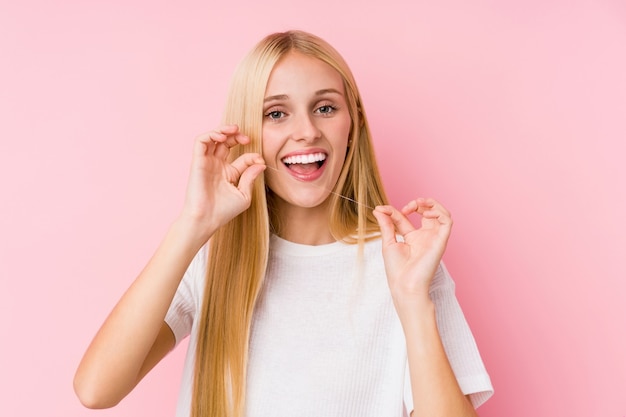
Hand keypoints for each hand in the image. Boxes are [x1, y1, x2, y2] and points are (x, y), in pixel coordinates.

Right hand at [179, 125, 265, 240]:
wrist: (206, 219)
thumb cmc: (223, 211)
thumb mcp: (244, 194)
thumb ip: (250, 177)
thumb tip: (261, 163)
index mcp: (229, 173)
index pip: (242, 157)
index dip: (253, 155)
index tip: (260, 161)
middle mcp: (217, 165)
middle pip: (226, 142)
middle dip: (237, 135)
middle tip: (246, 138)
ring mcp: (207, 162)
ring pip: (213, 137)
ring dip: (224, 129)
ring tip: (235, 129)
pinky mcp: (198, 161)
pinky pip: (201, 141)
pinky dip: (211, 134)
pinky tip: (222, 136)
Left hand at [373, 198, 451, 307]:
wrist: (405, 285)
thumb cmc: (397, 270)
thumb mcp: (389, 242)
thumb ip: (386, 224)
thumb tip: (379, 209)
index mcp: (412, 238)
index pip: (406, 217)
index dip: (394, 210)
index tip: (381, 209)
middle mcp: (425, 237)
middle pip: (428, 212)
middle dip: (419, 203)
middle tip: (406, 206)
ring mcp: (434, 238)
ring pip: (442, 214)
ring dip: (432, 204)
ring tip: (419, 204)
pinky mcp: (441, 241)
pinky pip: (447, 221)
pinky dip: (439, 212)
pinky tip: (426, 213)